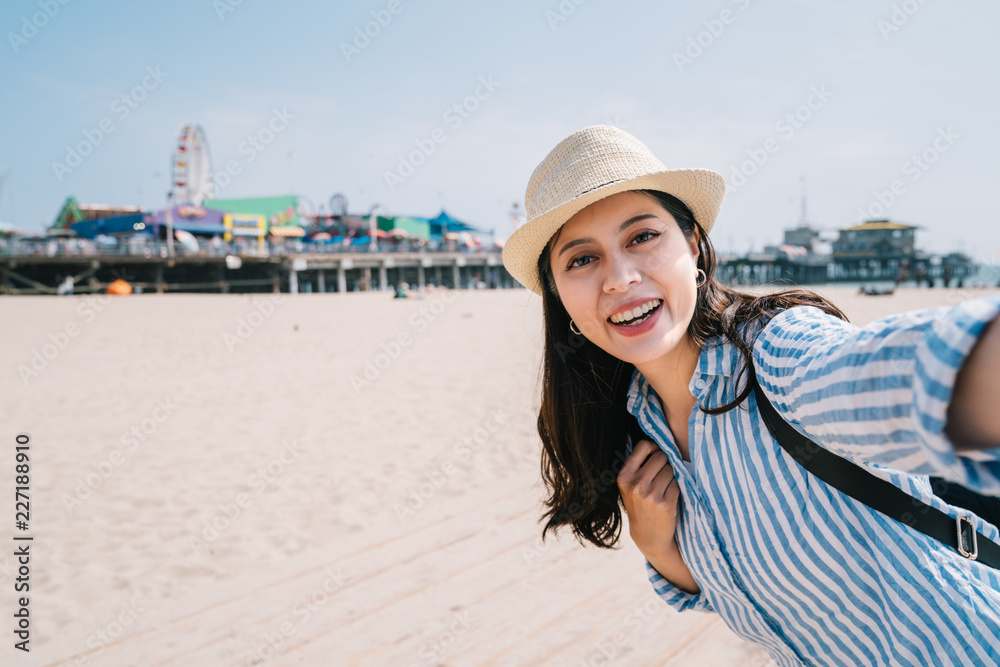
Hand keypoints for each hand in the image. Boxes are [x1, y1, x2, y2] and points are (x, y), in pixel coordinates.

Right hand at [617, 438, 699, 593]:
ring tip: (664, 489)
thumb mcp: (630, 485)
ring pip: (671, 469)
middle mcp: (636, 484)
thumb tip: (660, 441)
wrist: (648, 536)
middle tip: (662, 476)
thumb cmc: (641, 505)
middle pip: (661, 457)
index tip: (657, 455)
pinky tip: (670, 498)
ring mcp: (650, 494)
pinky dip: (677, 488)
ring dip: (672, 476)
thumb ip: (639, 465)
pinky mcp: (665, 504)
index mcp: (624, 476)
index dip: (654, 447)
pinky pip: (678, 484)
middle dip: (665, 463)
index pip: (643, 446)